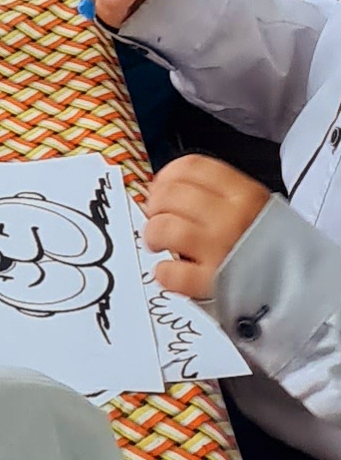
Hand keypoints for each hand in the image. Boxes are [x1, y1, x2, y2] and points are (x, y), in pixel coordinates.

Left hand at [143, 156, 272, 307]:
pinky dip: (164, 272)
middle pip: (172, 194)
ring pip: (165, 228)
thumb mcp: (260, 210)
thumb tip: (172, 189)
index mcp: (245, 194)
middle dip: (155, 204)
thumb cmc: (278, 250)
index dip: (168, 174)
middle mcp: (232, 218)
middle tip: (156, 215)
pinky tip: (169, 271)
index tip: (161, 185)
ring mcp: (221, 250)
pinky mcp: (212, 284)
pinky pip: (171, 273)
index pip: (193, 167)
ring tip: (157, 241)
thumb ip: (223, 197)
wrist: (306, 292)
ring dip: (153, 234)